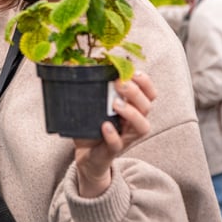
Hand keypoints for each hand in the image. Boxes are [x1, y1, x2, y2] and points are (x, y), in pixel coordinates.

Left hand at [74, 71, 156, 197]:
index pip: (149, 94)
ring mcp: (125, 138)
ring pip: (142, 127)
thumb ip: (90, 89)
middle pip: (147, 106)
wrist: (86, 157)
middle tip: (119, 83)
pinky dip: (112, 135)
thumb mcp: (93, 106)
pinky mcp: (112, 151)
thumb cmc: (92, 128)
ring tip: (115, 104)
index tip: (132, 72)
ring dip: (131, 113)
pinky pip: (117, 145)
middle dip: (135, 93)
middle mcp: (133, 124)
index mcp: (132, 109)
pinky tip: (105, 126)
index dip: (145, 82)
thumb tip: (72, 64)